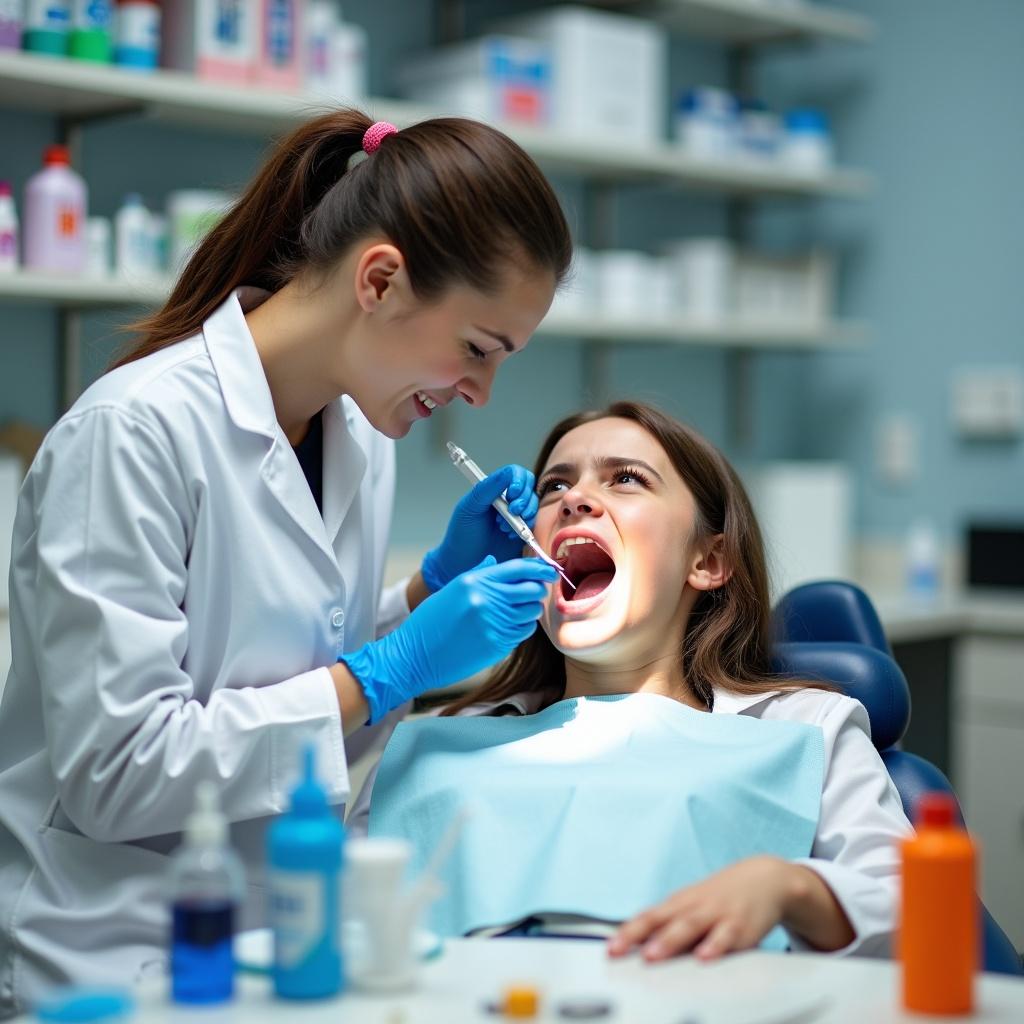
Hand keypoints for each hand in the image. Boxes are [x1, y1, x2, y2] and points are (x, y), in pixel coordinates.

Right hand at [341, 555, 555, 722]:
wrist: (414, 655)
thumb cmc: (430, 622)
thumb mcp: (451, 590)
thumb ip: (477, 575)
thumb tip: (495, 562)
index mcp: (474, 581)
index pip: (518, 568)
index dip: (540, 568)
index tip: (549, 571)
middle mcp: (485, 599)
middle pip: (531, 589)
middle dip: (538, 590)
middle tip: (534, 593)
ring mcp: (492, 622)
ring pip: (531, 612)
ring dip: (530, 611)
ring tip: (517, 613)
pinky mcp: (496, 644)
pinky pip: (523, 632)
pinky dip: (522, 628)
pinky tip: (509, 628)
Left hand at [421, 464, 538, 591]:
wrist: (463, 564)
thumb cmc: (461, 535)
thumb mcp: (469, 508)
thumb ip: (486, 488)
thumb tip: (508, 473)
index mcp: (492, 489)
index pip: (514, 473)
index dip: (518, 481)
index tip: (511, 494)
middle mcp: (506, 500)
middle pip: (528, 487)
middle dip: (524, 499)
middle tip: (512, 511)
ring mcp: (516, 516)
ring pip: (533, 505)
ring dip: (524, 515)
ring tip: (504, 528)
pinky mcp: (523, 533)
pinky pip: (535, 524)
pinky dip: (526, 528)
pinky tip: (510, 536)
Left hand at [607, 856, 794, 962]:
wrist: (763, 878)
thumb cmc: (721, 897)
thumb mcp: (692, 906)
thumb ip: (670, 927)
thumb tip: (639, 948)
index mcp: (678, 904)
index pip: (647, 918)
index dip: (627, 933)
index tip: (610, 949)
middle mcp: (693, 907)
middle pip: (662, 921)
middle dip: (640, 936)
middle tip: (620, 951)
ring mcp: (715, 914)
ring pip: (689, 926)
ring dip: (669, 941)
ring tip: (652, 955)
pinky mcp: (739, 925)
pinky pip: (725, 936)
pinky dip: (714, 946)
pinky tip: (704, 957)